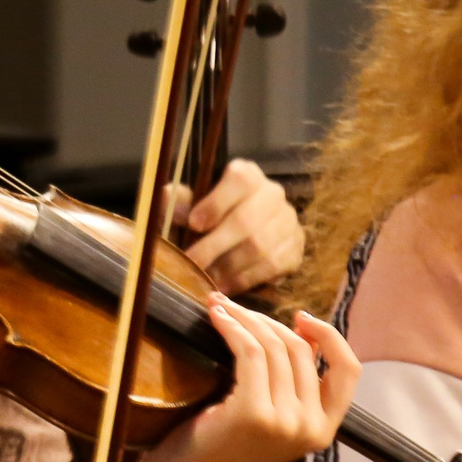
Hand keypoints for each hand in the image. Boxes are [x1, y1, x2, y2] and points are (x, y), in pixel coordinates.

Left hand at [130, 297, 359, 461]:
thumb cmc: (221, 445)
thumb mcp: (272, 420)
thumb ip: (294, 388)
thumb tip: (304, 331)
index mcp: (324, 431)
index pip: (349, 371)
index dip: (330, 337)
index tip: (302, 318)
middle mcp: (311, 428)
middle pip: (302, 351)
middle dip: (269, 320)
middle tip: (238, 307)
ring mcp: (285, 423)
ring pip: (274, 347)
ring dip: (245, 318)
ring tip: (220, 306)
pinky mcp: (254, 413)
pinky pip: (250, 352)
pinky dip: (232, 328)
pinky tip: (216, 317)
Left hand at [177, 159, 305, 295]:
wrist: (244, 235)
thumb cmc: (212, 217)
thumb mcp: (193, 204)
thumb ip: (180, 201)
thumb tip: (166, 196)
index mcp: (247, 176)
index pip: (239, 180)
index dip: (216, 203)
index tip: (193, 224)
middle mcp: (272, 194)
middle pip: (246, 220)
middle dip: (215, 246)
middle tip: (192, 263)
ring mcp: (288, 222)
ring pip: (260, 247)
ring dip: (229, 267)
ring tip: (206, 278)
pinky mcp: (295, 248)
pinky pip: (272, 267)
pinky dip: (245, 279)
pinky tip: (225, 286)